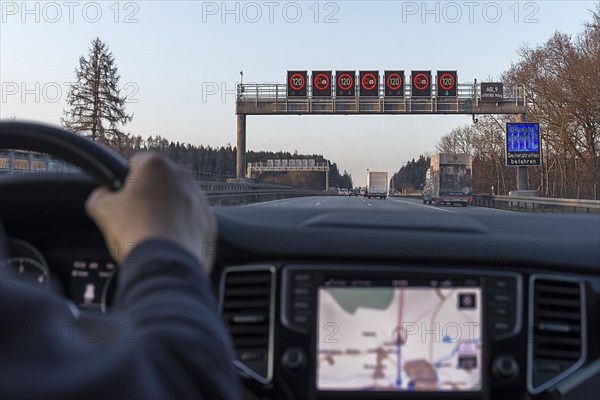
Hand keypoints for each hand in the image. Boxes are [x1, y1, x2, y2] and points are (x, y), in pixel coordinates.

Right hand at [85, 152, 216, 271]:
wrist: (167, 264)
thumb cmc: (136, 232)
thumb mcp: (102, 209)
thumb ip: (100, 194)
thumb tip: (104, 195)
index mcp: (156, 165)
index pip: (136, 163)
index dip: (126, 182)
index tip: (123, 199)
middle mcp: (182, 176)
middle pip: (159, 183)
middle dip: (149, 196)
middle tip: (136, 218)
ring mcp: (200, 199)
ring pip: (177, 201)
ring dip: (166, 212)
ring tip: (153, 233)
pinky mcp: (209, 220)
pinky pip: (191, 221)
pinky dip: (181, 229)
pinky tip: (169, 242)